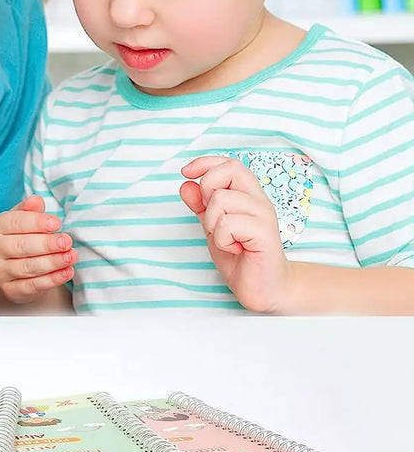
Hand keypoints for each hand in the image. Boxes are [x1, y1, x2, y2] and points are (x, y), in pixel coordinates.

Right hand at [0, 196, 75, 303]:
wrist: (16, 273)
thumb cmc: (24, 238)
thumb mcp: (25, 221)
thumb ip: (30, 210)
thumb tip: (36, 200)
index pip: (15, 222)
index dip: (37, 223)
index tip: (57, 223)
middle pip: (21, 246)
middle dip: (47, 244)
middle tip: (67, 241)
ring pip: (28, 267)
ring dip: (53, 262)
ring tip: (71, 256)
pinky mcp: (9, 290)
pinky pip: (33, 285)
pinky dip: (52, 279)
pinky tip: (67, 272)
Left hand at [180, 156, 292, 312]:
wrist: (262, 289)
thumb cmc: (240, 257)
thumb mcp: (212, 227)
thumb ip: (200, 205)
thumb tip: (186, 183)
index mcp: (248, 196)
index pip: (230, 164)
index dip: (206, 162)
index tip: (186, 172)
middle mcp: (259, 201)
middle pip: (228, 170)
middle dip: (208, 191)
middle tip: (215, 220)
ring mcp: (264, 216)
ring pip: (222, 199)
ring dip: (213, 223)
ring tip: (228, 240)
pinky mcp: (265, 233)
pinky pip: (228, 223)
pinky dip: (222, 239)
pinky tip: (235, 249)